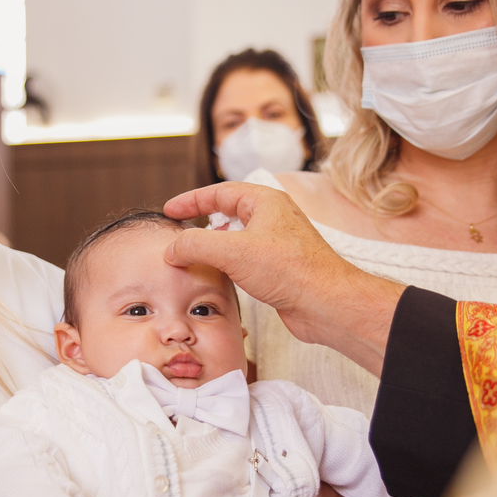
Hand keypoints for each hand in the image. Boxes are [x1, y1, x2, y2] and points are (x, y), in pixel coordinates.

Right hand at [164, 183, 403, 375]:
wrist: (327, 304)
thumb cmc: (290, 270)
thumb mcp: (233, 251)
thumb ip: (195, 245)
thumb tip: (172, 249)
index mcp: (265, 202)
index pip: (220, 192)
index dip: (191, 200)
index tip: (170, 210)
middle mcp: (273, 218)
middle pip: (229, 212)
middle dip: (202, 220)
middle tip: (179, 230)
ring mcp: (278, 244)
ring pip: (237, 237)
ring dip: (214, 244)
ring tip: (193, 254)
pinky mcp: (280, 268)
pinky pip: (246, 258)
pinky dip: (227, 263)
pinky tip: (218, 274)